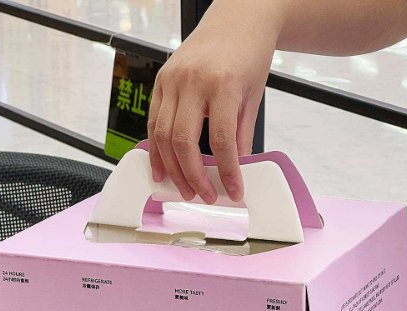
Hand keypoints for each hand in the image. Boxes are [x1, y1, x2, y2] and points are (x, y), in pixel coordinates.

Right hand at [147, 1, 282, 202]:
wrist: (237, 17)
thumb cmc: (249, 53)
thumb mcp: (253, 95)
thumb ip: (242, 134)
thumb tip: (236, 168)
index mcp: (221, 84)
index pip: (221, 141)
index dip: (226, 172)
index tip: (233, 191)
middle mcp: (192, 81)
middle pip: (183, 142)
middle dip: (192, 176)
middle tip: (202, 196)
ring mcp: (172, 80)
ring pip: (162, 135)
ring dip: (171, 169)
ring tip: (183, 189)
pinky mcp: (160, 80)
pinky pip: (153, 121)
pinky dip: (156, 149)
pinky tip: (162, 168)